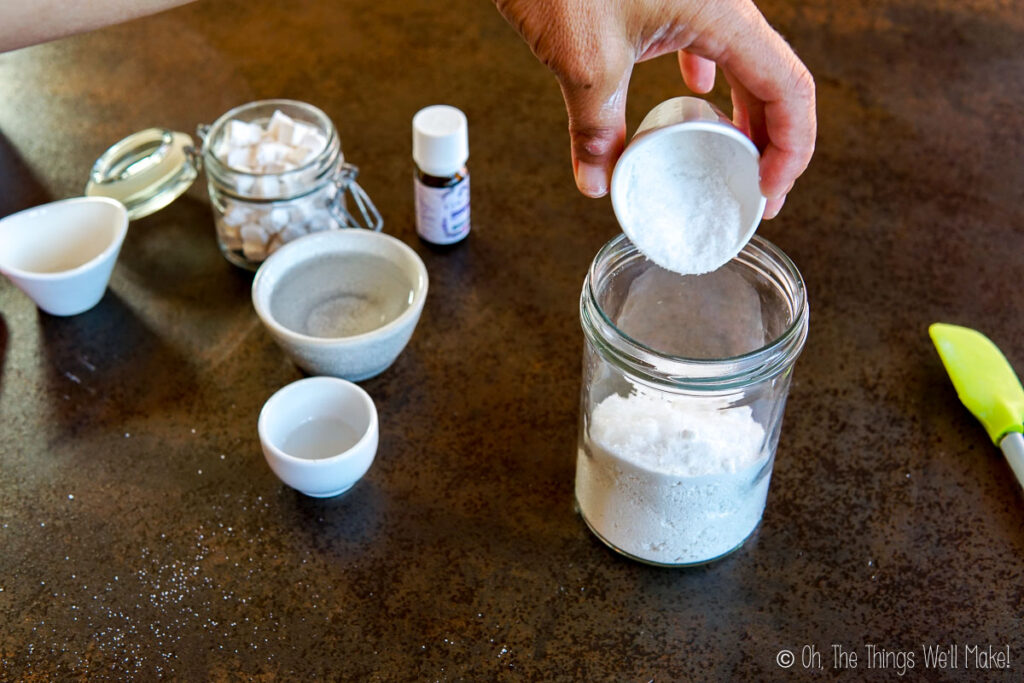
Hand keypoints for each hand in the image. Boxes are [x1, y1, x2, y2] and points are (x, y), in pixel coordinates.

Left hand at [493, 0, 815, 218]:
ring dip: (741, 114)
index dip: (791, 147)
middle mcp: (720, 4)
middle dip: (770, 141)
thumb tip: (599, 181)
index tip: (768, 190)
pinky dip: (704, 81)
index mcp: (722, 14)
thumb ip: (596, 127)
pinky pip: (703, 43)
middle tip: (757, 191)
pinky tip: (690, 99)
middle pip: (771, 80)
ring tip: (729, 160)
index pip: (788, 88)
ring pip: (739, 63)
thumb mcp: (585, 59)